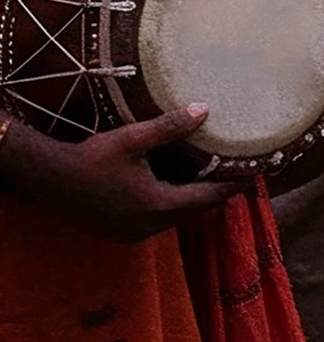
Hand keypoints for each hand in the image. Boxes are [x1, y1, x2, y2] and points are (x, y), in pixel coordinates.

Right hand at [0, 107, 240, 241]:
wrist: (51, 180)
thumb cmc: (93, 158)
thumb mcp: (133, 139)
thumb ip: (170, 127)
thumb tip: (205, 109)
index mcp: (157, 205)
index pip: (206, 198)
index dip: (231, 187)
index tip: (254, 177)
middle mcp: (149, 225)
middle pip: (193, 210)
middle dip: (216, 194)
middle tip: (239, 175)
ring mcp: (133, 232)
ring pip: (175, 217)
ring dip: (193, 201)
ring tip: (213, 180)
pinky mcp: (120, 232)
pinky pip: (157, 220)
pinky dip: (172, 206)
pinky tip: (177, 189)